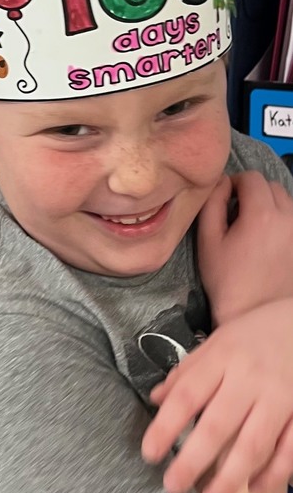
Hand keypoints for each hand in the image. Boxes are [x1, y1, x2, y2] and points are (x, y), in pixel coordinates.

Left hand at [141, 298, 292, 492]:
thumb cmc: (254, 334)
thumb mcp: (217, 341)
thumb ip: (188, 372)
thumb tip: (155, 400)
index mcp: (222, 357)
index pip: (188, 395)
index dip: (166, 426)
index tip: (149, 454)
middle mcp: (249, 379)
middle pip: (218, 425)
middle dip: (193, 460)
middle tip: (172, 487)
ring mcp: (280, 398)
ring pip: (254, 444)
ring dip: (231, 477)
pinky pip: (289, 449)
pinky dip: (273, 473)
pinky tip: (254, 489)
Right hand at [198, 171, 292, 324]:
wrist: (253, 315)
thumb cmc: (227, 281)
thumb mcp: (208, 241)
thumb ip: (212, 204)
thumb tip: (221, 181)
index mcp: (261, 215)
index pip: (251, 177)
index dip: (235, 183)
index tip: (226, 200)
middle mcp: (287, 219)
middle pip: (271, 186)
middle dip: (253, 193)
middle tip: (238, 215)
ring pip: (286, 201)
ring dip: (270, 205)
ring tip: (255, 229)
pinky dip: (282, 221)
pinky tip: (269, 240)